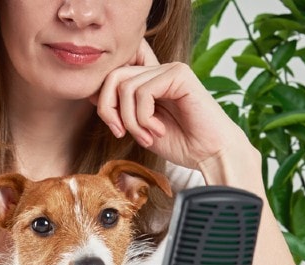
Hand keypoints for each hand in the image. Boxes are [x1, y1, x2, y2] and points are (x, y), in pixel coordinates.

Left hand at [92, 39, 244, 170]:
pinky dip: (144, 117)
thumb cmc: (181, 144)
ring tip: (148, 136)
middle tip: (122, 133)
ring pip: (125, 87)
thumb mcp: (140, 127)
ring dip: (131, 120)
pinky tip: (159, 130)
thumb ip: (121, 111)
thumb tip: (93, 96)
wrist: (211, 154)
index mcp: (150, 81)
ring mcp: (170, 70)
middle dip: (110, 110)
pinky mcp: (179, 74)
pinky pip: (143, 92)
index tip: (116, 130)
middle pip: (113, 78)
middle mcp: (159, 70)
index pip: (112, 79)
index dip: (105, 105)